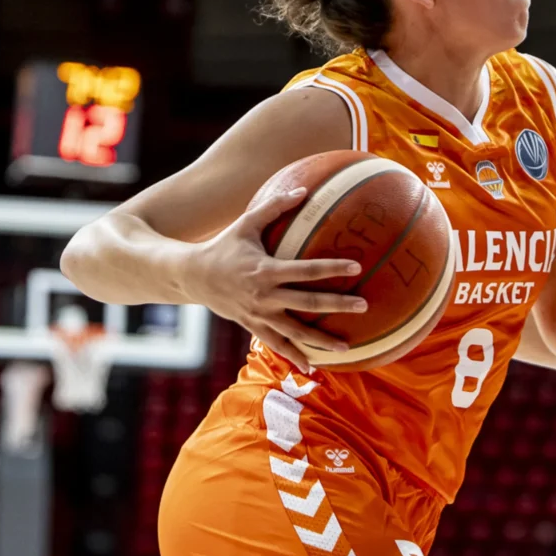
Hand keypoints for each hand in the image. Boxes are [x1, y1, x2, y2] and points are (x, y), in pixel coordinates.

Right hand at [187, 187, 364, 370]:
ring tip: (346, 348)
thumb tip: (305, 188)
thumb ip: (275, 206)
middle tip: (364, 306)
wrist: (191, 276)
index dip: (331, 269)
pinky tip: (312, 367)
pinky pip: (277, 344)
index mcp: (266, 270)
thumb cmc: (223, 245)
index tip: (356, 267)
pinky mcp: (252, 326)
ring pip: (295, 332)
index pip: (306, 270)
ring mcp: (258, 315)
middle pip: (307, 304)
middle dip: (337, 306)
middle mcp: (264, 296)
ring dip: (321, 341)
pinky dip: (294, 355)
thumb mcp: (246, 223)